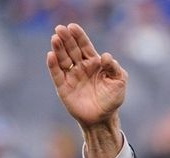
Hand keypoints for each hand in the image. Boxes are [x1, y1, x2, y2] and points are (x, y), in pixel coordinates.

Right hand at [47, 23, 125, 157]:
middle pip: (71, 49)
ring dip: (58, 49)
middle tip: (60, 28)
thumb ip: (114, 68)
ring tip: (55, 38)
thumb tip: (106, 56)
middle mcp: (81, 67)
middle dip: (66, 39)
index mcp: (94, 63)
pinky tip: (50, 55)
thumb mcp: (119, 81)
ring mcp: (71, 76)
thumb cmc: (112, 99)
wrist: (103, 119)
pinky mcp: (63, 87)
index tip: (72, 27)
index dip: (79, 36)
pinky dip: (53, 65)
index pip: (84, 46)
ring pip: (63, 59)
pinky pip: (57, 74)